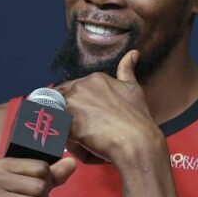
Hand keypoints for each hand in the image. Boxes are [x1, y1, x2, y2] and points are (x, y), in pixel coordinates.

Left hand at [56, 50, 160, 164]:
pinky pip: (59, 131)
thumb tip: (133, 53)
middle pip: (61, 102)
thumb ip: (127, 70)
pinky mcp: (68, 122)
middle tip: (88, 131)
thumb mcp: (133, 89)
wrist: (138, 142)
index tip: (88, 119)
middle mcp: (81, 86)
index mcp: (95, 78)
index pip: (72, 90)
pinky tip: (85, 143)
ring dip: (67, 128)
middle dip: (68, 116)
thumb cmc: (137, 119)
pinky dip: (68, 140)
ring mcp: (73, 103)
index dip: (77, 107)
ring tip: (87, 138)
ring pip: (59, 117)